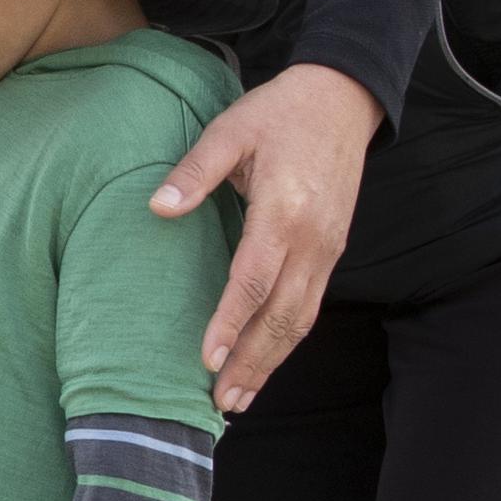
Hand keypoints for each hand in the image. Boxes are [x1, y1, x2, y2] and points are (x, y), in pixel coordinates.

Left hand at [151, 61, 382, 412]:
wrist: (343, 98)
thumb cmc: (280, 112)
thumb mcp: (230, 129)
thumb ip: (194, 171)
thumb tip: (157, 208)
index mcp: (284, 212)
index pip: (254, 280)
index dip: (230, 322)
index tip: (208, 359)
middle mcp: (313, 240)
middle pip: (282, 315)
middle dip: (252, 361)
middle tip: (221, 401)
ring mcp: (329, 249)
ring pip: (302, 319)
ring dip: (272, 360)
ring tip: (241, 396)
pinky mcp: (333, 250)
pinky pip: (311, 305)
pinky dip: (288, 339)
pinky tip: (266, 359)